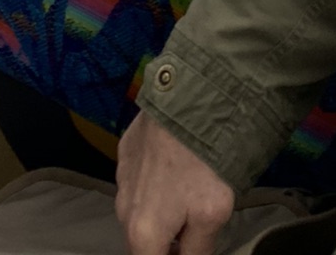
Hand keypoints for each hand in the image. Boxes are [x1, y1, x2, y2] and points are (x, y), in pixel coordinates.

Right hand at [115, 112, 236, 254]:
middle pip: (144, 239)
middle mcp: (123, 208)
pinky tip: (179, 163)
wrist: (190, 96)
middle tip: (195, 223)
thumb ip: (197, 250)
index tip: (189, 245)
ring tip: (191, 188)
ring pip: (140, 207)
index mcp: (142, 232)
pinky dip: (156, 178)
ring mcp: (122, 175)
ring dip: (161, 208)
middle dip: (167, 238)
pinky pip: (139, 176)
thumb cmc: (203, 158)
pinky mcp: (127, 148)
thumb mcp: (213, 215)